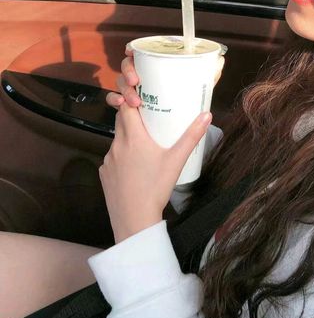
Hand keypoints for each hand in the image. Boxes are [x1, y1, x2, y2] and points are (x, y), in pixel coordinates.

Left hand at [100, 104, 211, 242]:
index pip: (126, 107)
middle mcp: (117, 145)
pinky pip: (112, 158)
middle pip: (120, 121)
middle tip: (148, 117)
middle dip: (132, 116)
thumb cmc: (156, 188)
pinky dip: (122, 156)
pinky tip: (135, 167)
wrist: (134, 220)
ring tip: (145, 145)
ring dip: (127, 137)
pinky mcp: (104, 174)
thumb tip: (207, 115)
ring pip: (116, 140)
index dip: (132, 99)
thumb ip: (192, 136)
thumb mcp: (177, 160)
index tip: (142, 98)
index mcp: (133, 137)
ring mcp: (108, 160)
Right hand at [106, 44, 225, 108]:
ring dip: (124, 88)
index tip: (132, 50)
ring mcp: (133, 94)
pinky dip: (114, 99)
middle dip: (129, 71)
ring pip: (121, 82)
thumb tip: (220, 61)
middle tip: (136, 81)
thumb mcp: (197, 90)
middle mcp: (144, 80)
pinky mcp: (126, 109)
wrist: (167, 143)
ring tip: (135, 102)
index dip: (134, 50)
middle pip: (129, 67)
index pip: (142, 56)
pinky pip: (114, 100)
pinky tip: (120, 104)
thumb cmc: (185, 110)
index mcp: (158, 72)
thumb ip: (208, 77)